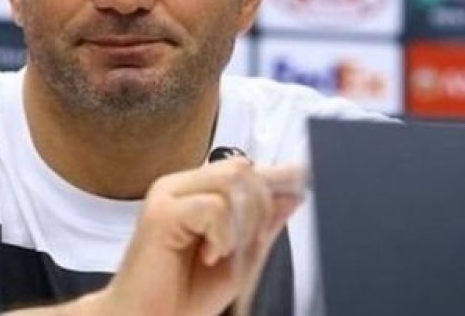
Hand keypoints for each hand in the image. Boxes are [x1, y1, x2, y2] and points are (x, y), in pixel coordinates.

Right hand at [94, 157, 305, 315]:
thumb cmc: (184, 296)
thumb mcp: (239, 261)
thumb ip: (262, 227)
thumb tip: (292, 197)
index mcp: (195, 191)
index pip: (244, 169)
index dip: (276, 176)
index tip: (304, 180)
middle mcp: (180, 186)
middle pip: (242, 168)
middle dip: (259, 208)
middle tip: (242, 246)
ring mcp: (168, 195)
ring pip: (232, 181)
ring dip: (241, 223)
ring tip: (222, 253)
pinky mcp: (160, 213)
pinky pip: (213, 207)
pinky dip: (222, 235)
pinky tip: (209, 255)